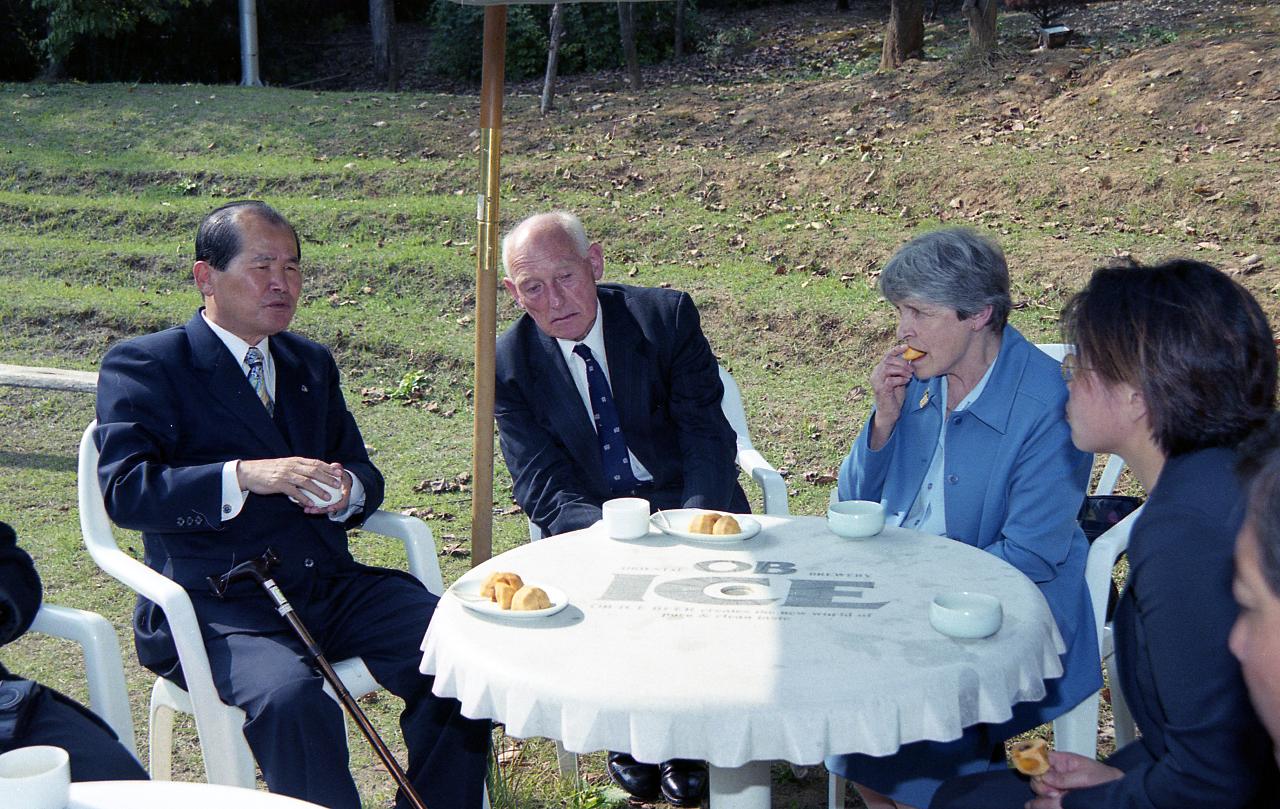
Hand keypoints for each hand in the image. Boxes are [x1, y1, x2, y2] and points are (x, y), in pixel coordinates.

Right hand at [236, 457, 351, 514]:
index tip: (339, 473)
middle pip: (314, 471)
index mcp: (295, 460)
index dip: (328, 468)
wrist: (249, 472)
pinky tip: (310, 504)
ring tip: (327, 497)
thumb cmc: (269, 470)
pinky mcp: (279, 484)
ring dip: (318, 490)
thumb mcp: (286, 464)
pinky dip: (303, 498)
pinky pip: (294, 492)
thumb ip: (299, 467)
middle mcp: (292, 466)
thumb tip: (313, 470)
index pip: (316, 463)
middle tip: (338, 485)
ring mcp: (286, 475)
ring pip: (306, 482)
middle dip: (328, 478)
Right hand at [867, 344, 915, 448]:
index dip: (896, 350)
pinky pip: (891, 380)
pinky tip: (906, 382)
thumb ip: (901, 370)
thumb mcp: (899, 380)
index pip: (886, 356)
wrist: (889, 413)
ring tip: (909, 376)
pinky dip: (900, 379)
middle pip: (888, 361)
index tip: (906, 346)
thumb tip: (910, 359)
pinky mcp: (881, 390)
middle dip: (902, 363)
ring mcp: (877, 382)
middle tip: (911, 370)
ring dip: (902, 370)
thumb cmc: (894, 397)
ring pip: (888, 368)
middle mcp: (875, 374)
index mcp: (879, 370)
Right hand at [1025, 751, 1122, 808]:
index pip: (1039, 758)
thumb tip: (1044, 777)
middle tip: (1054, 792)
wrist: (1118, 793)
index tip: (1037, 774)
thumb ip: (1065, 777)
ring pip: (1039, 790)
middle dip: (1041, 785)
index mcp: (1061, 761)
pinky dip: (1046, 803)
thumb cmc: (1105, 779)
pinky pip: (1046, 800)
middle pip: (1036, 776)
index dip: (1034, 764)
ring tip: (1060, 798)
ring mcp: (1057, 786)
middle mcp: (1056, 773)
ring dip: (1045, 795)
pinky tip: (1053, 803)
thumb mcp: (1086, 776)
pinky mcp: (1059, 798)